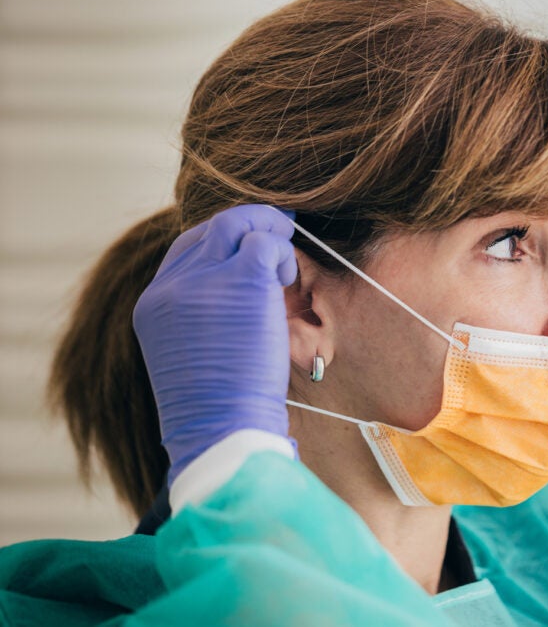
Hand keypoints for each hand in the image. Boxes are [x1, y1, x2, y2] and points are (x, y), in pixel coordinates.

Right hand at [133, 205, 297, 483]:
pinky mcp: (242, 278)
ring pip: (236, 224)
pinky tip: (288, 277)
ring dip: (267, 229)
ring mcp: (205, 279)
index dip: (220, 243)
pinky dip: (282, 251)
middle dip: (247, 225)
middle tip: (278, 232)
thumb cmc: (220, 408)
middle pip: (209, 230)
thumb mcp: (191, 355)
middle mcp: (172, 286)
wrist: (223, 428)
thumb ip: (201, 317)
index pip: (185, 251)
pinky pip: (265, 242)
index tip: (247, 247)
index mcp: (154, 303)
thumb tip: (236, 300)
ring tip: (286, 251)